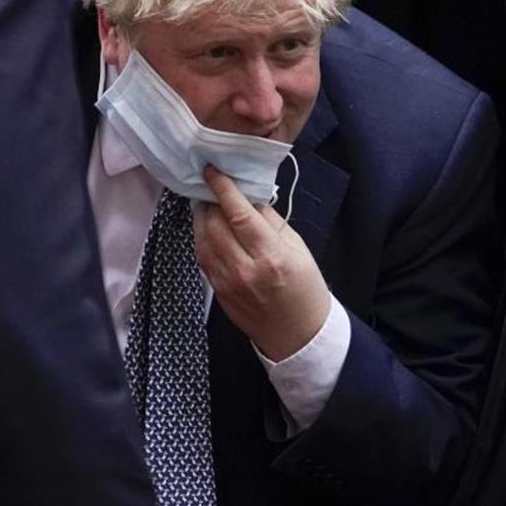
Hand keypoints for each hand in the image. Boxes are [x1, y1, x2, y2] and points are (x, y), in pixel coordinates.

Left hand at [193, 166, 331, 360]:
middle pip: (214, 224)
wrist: (298, 334)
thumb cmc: (305, 289)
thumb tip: (249, 197)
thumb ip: (271, 221)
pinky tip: (207, 226)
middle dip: (209, 200)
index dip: (223, 189)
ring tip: (207, 202)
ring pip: (202, 240)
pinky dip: (201, 237)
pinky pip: (202, 257)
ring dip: (200, 217)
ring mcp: (228, 282)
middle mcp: (245, 270)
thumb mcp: (299, 248)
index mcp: (271, 256)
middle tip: (210, 184)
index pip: (239, 214)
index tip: (213, 171)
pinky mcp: (218, 291)